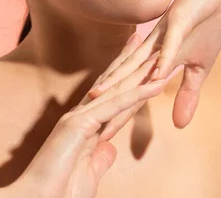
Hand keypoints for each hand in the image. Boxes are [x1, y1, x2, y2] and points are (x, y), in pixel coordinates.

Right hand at [0, 38, 165, 197]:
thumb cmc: (60, 192)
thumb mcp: (88, 173)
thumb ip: (99, 159)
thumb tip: (109, 149)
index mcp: (84, 126)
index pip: (111, 97)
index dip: (128, 79)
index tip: (140, 61)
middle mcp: (80, 115)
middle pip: (113, 84)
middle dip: (131, 61)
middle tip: (146, 38)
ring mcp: (79, 118)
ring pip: (117, 90)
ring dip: (141, 72)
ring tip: (161, 52)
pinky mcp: (80, 125)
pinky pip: (116, 107)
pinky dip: (138, 95)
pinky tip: (157, 84)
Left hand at [88, 0, 220, 128]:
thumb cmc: (206, 24)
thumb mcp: (200, 68)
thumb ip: (186, 93)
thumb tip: (179, 124)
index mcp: (154, 60)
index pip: (131, 92)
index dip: (116, 113)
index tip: (99, 136)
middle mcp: (151, 49)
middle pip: (125, 80)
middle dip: (107, 102)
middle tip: (86, 124)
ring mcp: (163, 35)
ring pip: (138, 62)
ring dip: (121, 80)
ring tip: (100, 97)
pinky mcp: (178, 21)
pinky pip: (169, 43)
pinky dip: (163, 59)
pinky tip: (155, 74)